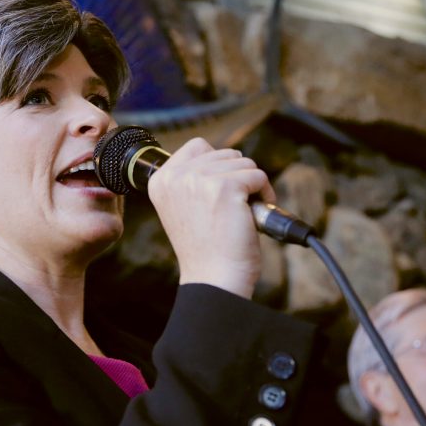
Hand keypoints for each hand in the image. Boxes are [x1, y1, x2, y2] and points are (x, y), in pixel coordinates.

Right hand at [147, 138, 276, 298]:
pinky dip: (265, 193)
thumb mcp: (183, 208)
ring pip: (244, 162)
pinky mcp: (225, 187)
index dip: (218, 166)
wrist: (214, 279)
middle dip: (237, 177)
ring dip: (252, 185)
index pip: (198, 146)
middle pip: (224, 153)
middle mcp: (175, 176)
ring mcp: (199, 180)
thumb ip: (192, 181)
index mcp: (160, 180)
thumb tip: (225, 158)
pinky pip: (257, 175)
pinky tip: (254, 215)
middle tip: (235, 206)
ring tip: (244, 212)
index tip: (221, 192)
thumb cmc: (205, 249)